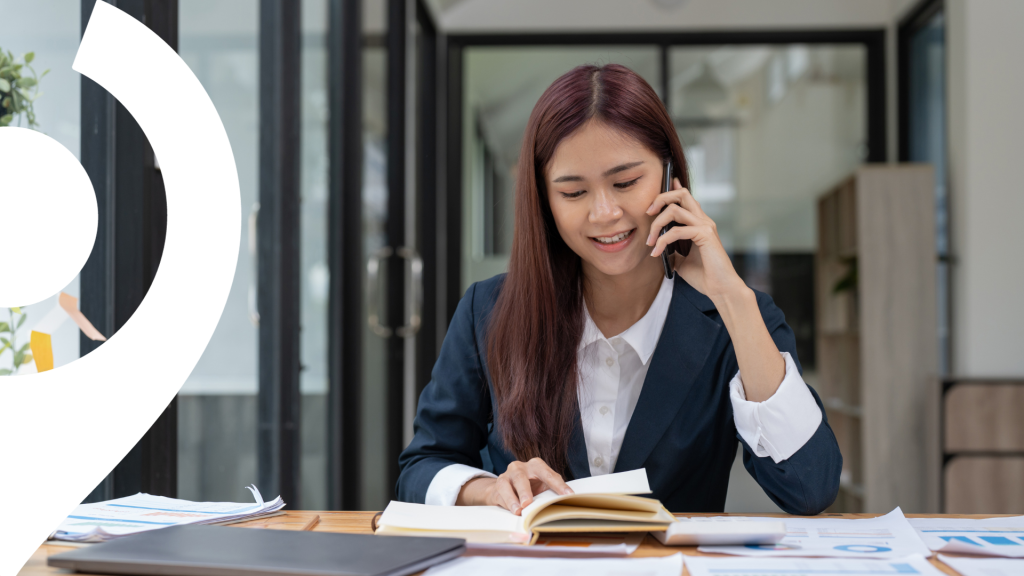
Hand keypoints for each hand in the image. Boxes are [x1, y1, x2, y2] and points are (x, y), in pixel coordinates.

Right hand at [456, 457, 573, 514]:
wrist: (507, 488)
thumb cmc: (530, 487)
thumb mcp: (543, 486)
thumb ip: (552, 491)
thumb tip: (568, 501)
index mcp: (535, 465)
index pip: (548, 474)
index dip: (558, 485)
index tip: (568, 495)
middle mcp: (519, 468)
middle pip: (521, 477)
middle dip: (525, 491)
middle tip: (528, 503)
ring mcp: (506, 476)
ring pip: (506, 485)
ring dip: (512, 499)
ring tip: (518, 510)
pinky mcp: (496, 487)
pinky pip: (500, 495)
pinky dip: (506, 504)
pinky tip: (512, 511)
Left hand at [645, 178, 746, 299]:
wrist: (720, 289)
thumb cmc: (704, 276)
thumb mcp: (682, 262)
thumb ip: (673, 252)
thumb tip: (660, 250)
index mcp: (699, 224)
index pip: (686, 198)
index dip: (672, 189)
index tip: (660, 188)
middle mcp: (703, 220)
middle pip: (682, 194)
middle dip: (661, 198)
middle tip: (648, 213)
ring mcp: (705, 226)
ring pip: (675, 209)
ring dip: (656, 224)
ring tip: (650, 242)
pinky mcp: (705, 234)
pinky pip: (676, 230)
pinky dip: (663, 240)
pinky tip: (657, 252)